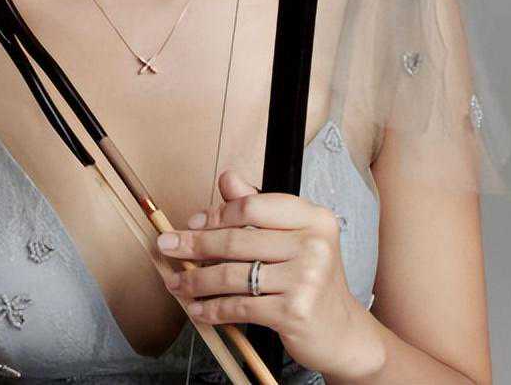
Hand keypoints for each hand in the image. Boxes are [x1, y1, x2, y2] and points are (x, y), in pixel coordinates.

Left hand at [155, 169, 382, 377]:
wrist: (342, 332)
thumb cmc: (312, 279)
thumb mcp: (292, 237)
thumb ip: (258, 207)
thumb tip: (226, 178)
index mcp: (312, 217)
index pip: (251, 206)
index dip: (216, 214)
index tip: (192, 223)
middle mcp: (313, 244)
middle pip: (237, 240)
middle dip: (195, 245)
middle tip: (168, 247)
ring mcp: (305, 278)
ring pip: (233, 275)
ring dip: (197, 280)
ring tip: (178, 284)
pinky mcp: (294, 311)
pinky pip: (240, 306)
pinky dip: (213, 309)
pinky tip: (199, 310)